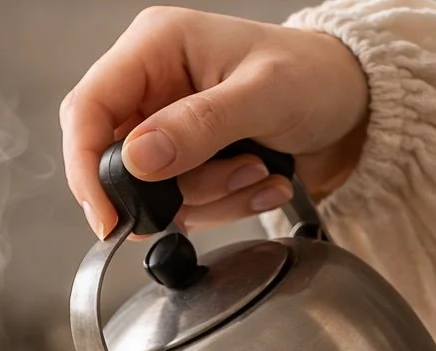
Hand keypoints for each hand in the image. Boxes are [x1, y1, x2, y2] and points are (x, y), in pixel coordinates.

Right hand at [60, 7, 368, 236]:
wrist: (349, 104)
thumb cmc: (314, 76)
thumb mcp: (262, 96)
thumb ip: (198, 127)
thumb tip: (137, 159)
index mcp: (154, 47)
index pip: (86, 111)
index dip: (87, 169)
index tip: (109, 217)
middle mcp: (149, 87)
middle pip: (112, 163)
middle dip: (169, 190)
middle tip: (226, 181)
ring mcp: (163, 128)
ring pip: (148, 194)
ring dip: (207, 199)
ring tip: (256, 171)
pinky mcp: (180, 162)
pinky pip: (176, 207)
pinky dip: (218, 208)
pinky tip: (256, 182)